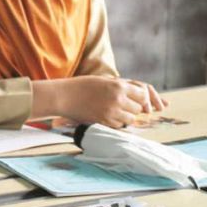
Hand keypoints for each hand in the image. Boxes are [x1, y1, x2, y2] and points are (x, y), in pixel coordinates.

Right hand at [41, 76, 165, 127]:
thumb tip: (139, 93)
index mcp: (119, 86)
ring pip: (130, 119)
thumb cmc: (83, 85)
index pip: (143, 95)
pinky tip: (108, 116)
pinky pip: (119, 126)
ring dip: (126, 116)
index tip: (136, 99)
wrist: (64, 96)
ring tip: (115, 111)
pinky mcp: (104, 122)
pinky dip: (117, 123)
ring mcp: (111, 112)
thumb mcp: (105, 80)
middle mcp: (117, 99)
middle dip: (133, 108)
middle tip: (123, 105)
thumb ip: (121, 86)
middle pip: (138, 108)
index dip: (141, 98)